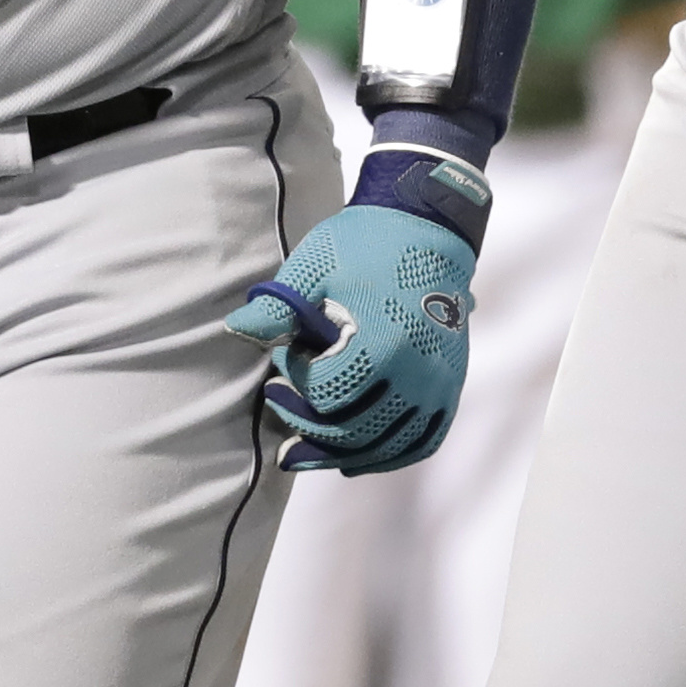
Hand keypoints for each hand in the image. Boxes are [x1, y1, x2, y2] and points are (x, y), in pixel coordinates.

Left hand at [228, 200, 476, 474]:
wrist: (428, 228)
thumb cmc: (365, 243)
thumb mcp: (315, 266)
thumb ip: (278, 308)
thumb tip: (235, 330)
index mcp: (383, 343)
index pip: (326, 395)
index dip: (294, 382)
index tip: (282, 357)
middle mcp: (418, 374)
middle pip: (352, 430)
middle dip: (305, 423)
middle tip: (277, 401)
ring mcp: (439, 386)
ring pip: (383, 447)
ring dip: (337, 454)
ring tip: (299, 450)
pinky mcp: (450, 389)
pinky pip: (420, 443)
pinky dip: (386, 457)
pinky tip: (352, 459)